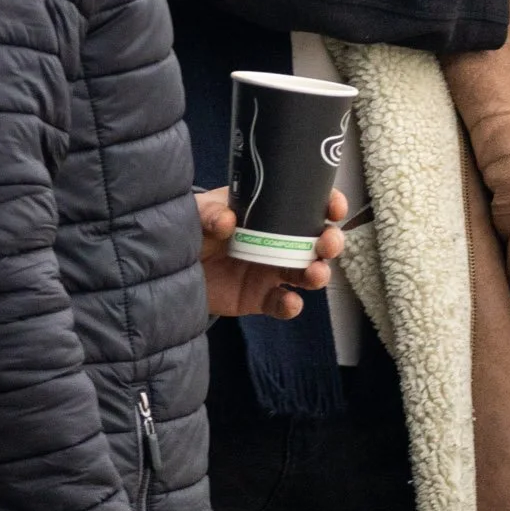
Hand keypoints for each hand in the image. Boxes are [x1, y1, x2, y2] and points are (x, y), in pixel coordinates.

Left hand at [196, 186, 346, 319]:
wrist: (176, 267)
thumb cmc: (195, 229)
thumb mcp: (200, 213)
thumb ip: (211, 214)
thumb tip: (226, 221)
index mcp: (272, 212)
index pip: (309, 204)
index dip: (329, 204)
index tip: (334, 208)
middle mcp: (280, 241)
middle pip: (319, 242)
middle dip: (332, 242)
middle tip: (326, 244)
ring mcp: (273, 270)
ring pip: (308, 273)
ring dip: (318, 274)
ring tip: (314, 274)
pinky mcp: (261, 298)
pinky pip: (284, 304)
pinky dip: (291, 305)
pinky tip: (288, 302)